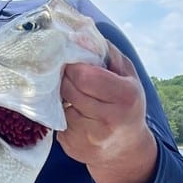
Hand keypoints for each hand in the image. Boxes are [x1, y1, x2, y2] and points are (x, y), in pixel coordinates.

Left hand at [56, 42, 157, 182]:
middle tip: (68, 76)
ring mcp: (89, 137)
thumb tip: (80, 33)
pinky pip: (56, 122)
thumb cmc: (126, 104)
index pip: (84, 76)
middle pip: (69, 89)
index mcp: (125, 97)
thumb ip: (106, 53)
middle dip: (65, 79)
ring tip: (75, 97)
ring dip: (62, 98)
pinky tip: (73, 115)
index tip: (72, 63)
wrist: (126, 149)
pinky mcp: (72, 148)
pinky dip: (60, 114)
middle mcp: (108, 120)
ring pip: (60, 105)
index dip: (74, 67)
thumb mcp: (127, 76)